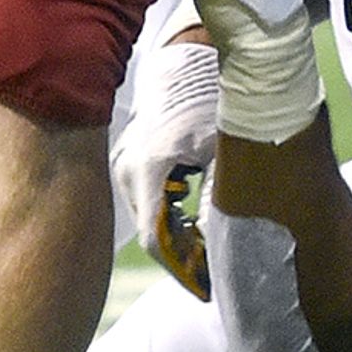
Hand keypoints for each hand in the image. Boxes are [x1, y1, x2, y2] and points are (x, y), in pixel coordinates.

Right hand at [112, 5, 220, 292]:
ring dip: (174, 239)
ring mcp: (123, 165)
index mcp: (152, 167)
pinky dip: (166, 219)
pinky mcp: (126, 161)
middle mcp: (128, 170)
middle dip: (181, 258)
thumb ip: (224, 193)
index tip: (208, 288)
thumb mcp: (228, 147)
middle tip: (211, 276)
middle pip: (150, 233)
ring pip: (146, 220)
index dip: (183, 268)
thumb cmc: (217, 101)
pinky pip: (145, 202)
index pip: (156, 239)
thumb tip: (227, 244)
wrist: (191, 63)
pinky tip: (189, 226)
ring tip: (204, 254)